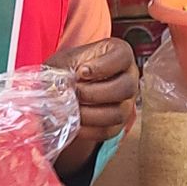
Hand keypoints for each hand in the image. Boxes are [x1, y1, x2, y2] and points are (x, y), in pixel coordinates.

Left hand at [50, 36, 138, 172]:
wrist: (65, 92)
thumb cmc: (68, 70)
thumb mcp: (64, 62)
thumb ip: (64, 69)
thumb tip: (57, 87)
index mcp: (119, 54)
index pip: (122, 56)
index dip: (103, 66)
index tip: (82, 72)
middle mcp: (129, 78)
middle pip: (125, 87)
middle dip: (95, 93)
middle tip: (76, 93)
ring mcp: (126, 103)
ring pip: (118, 113)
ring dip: (91, 114)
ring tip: (72, 110)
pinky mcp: (117, 124)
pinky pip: (108, 131)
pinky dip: (89, 130)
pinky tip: (74, 124)